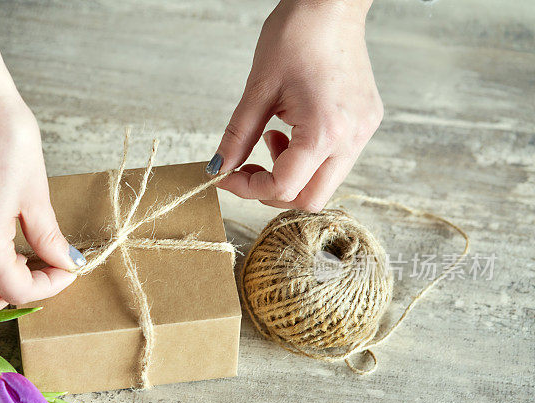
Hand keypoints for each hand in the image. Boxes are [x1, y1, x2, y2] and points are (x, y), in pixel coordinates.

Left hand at [209, 0, 382, 211]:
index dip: (248, 188)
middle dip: (273, 192)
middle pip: (310, 199)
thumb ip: (237, 136)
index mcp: (325, 131)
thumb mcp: (258, 89)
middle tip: (249, 168)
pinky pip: (336, 162)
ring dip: (291, 176)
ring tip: (273, 139)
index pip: (284, 187)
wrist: (332, 3)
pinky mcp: (367, 124)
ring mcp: (364, 133)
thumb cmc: (297, 35)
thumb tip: (218, 168)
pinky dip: (309, 160)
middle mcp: (352, 139)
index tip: (227, 175)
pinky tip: (293, 131)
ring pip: (325, 184)